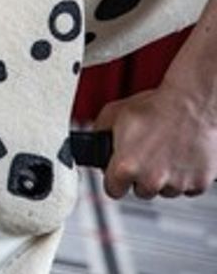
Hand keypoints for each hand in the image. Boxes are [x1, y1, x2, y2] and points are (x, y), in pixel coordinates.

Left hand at [93, 84, 216, 198]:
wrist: (191, 103)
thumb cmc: (155, 106)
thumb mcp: (113, 113)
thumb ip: (100, 132)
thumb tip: (96, 142)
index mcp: (126, 167)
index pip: (113, 190)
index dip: (115, 181)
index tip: (119, 176)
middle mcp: (150, 180)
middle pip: (141, 191)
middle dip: (142, 177)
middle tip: (147, 157)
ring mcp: (176, 184)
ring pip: (165, 190)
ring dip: (164, 177)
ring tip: (166, 153)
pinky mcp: (199, 183)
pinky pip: (188, 188)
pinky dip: (186, 176)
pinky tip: (182, 157)